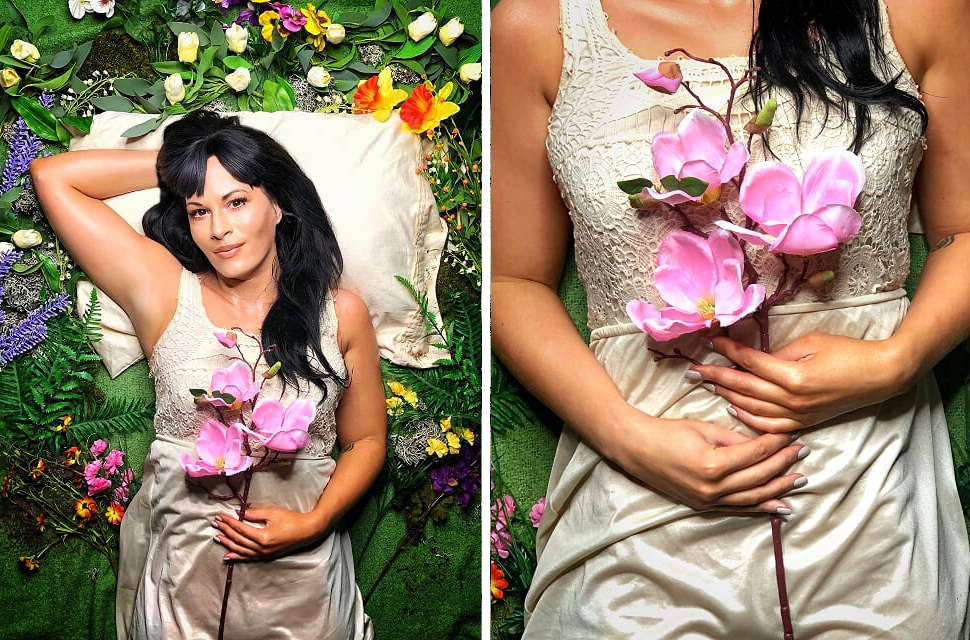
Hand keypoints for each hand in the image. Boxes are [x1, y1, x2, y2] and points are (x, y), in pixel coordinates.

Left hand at [212, 506, 324, 560]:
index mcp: (262, 537)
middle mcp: (261, 549)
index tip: (219, 516)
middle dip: (225, 531)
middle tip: (215, 524)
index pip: (240, 529)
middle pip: (238, 540)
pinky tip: (227, 555)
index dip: (229, 522)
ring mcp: (263, 554)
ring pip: (240, 551)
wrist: (307, 531)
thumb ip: (255, 513)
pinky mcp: (266, 557)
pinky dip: (236, 557)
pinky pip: (248, 558)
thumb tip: (239, 513)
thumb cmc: (292, 520)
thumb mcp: (273, 513)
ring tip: (217, 537)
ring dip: (227, 544)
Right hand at [611, 404, 808, 512]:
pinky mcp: (703, 506)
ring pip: (752, 497)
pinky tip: (779, 505)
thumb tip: (763, 443)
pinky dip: (760, 507)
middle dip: (784, 464)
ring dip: (779, 489)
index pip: (755, 454)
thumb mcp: (703, 428)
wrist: (636, 448)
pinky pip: (738, 508)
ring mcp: (708, 500)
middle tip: (802, 453)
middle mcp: (713, 487)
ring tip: (799, 480)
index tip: (792, 435)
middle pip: (759, 477)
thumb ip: (735, 438)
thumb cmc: (667, 432)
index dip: (776, 444)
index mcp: (713, 464)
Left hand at [690, 333, 906, 432]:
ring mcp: (797, 414)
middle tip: (694, 369)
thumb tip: (753, 358)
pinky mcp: (803, 422)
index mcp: (792, 376)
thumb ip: (779, 353)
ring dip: (726, 395)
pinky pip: (768, 426)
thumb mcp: (811, 343)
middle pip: (744, 387)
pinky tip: (733, 408)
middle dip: (716, 377)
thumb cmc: (848, 352)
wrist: (879, 376)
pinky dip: (748, 418)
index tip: (708, 340)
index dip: (727, 350)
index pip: (750, 362)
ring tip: (707, 385)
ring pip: (751, 408)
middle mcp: (791, 399)